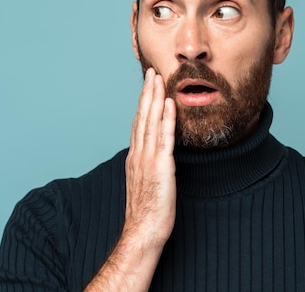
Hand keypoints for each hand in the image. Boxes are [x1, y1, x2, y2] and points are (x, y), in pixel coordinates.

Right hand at [85, 68, 175, 290]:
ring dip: (155, 98)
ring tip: (158, 79)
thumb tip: (155, 157)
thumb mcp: (145, 184)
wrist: (142, 232)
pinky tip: (169, 104)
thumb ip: (147, 166)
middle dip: (147, 93)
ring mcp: (148, 160)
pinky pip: (164, 138)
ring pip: (150, 122)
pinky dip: (166, 119)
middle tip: (151, 72)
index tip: (147, 86)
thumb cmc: (146, 213)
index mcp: (135, 158)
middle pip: (142, 117)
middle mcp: (138, 154)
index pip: (138, 124)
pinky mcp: (160, 167)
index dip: (143, 103)